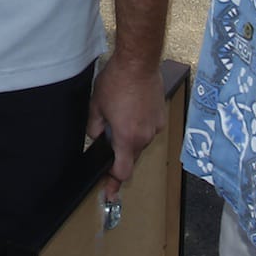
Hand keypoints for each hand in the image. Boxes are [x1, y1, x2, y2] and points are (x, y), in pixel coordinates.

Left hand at [88, 57, 165, 200]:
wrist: (138, 62)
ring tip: (120, 114)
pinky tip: (131, 109)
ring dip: (130, 136)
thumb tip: (96, 137)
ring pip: (140, 142)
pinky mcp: (161, 116)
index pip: (123, 171)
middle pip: (132, 157)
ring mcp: (155, 126)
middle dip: (120, 152)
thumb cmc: (116, 82)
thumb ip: (94, 128)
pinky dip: (139, 125)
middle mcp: (145, 136)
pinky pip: (148, 129)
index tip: (109, 193)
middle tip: (109, 136)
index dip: (114, 183)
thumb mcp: (96, 106)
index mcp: (127, 138)